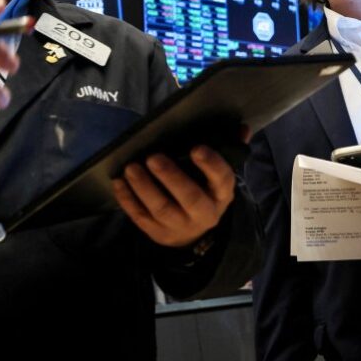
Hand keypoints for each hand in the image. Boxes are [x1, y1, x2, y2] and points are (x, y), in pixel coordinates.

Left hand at [112, 146, 235, 247]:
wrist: (194, 234)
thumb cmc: (205, 192)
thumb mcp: (218, 176)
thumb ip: (228, 149)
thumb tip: (241, 127)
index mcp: (221, 194)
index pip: (222, 180)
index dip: (211, 165)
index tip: (196, 148)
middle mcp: (204, 213)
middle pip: (190, 197)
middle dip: (171, 177)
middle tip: (153, 157)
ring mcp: (180, 226)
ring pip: (162, 209)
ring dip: (144, 188)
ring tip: (131, 168)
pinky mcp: (158, 233)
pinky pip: (141, 218)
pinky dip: (128, 200)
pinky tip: (119, 183)